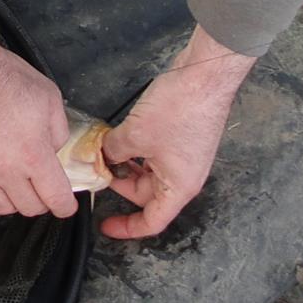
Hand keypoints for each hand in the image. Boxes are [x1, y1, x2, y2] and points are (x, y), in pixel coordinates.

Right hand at [0, 47, 78, 218]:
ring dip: (11, 200)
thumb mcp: (47, 96)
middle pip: (29, 207)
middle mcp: (5, 171)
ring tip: (10, 184)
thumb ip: (58, 131)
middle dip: (39, 199)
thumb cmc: (0, 77)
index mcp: (32, 153)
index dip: (64, 205)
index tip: (63, 205)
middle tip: (36, 186)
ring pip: (1, 208)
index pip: (56, 198)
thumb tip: (52, 152)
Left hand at [100, 26, 255, 238]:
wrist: (205, 75)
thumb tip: (102, 156)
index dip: (128, 227)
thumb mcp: (135, 134)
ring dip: (127, 166)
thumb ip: (113, 151)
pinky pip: (155, 154)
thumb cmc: (180, 109)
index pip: (153, 220)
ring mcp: (185, 156)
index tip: (106, 226)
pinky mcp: (183, 137)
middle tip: (97, 172)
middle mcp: (186, 176)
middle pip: (148, 194)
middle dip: (120, 185)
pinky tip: (120, 138)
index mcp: (179, 187)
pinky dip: (137, 150)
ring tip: (105, 153)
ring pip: (149, 172)